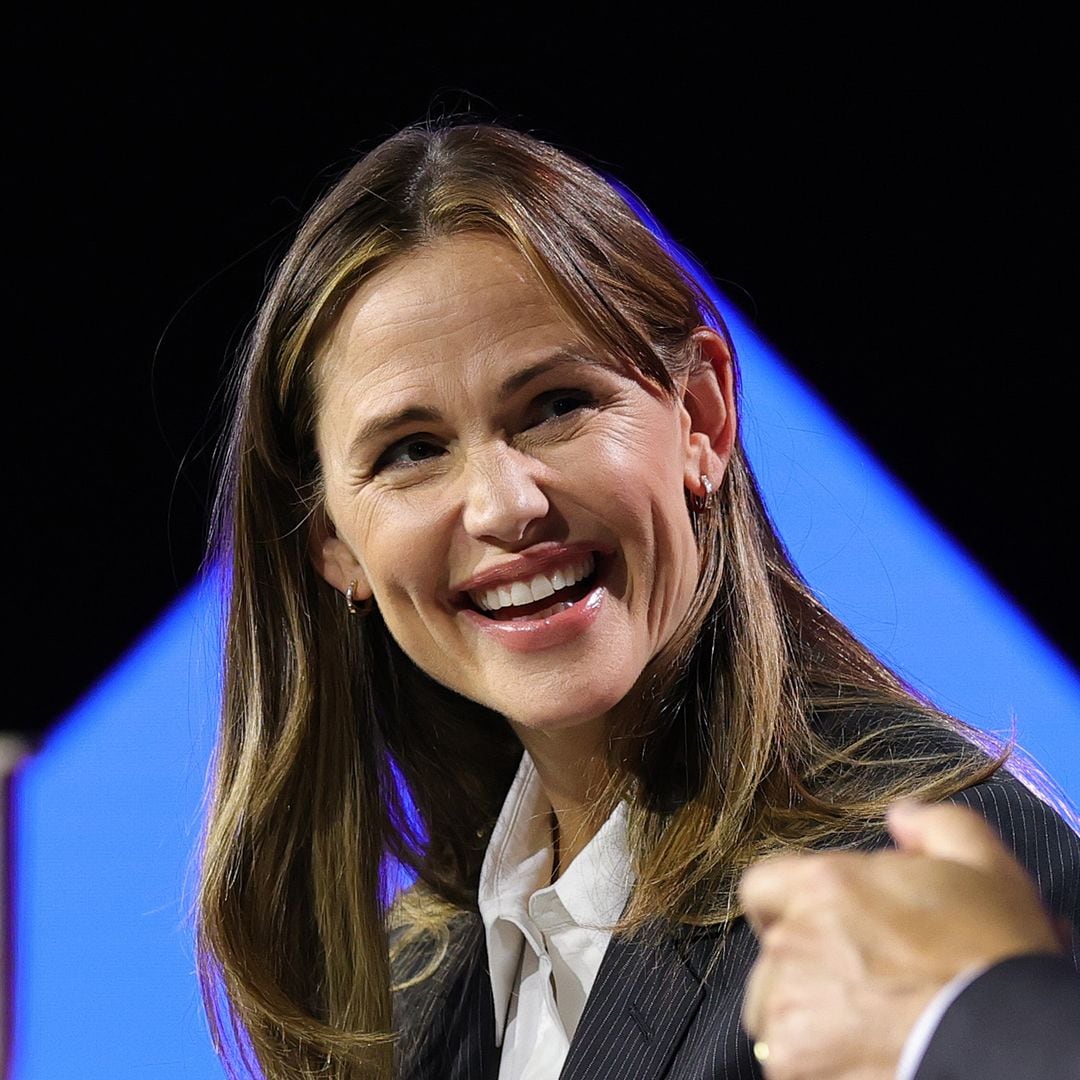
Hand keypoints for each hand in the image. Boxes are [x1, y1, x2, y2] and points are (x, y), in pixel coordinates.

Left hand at [738, 801, 1063, 1079]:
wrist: (1006, 1042)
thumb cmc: (994, 956)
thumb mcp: (981, 862)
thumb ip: (931, 824)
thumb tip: (901, 817)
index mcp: (823, 886)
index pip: (762, 886)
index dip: (787, 903)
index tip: (816, 923)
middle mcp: (792, 943)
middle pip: (774, 951)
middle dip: (809, 962)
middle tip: (864, 980)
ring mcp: (788, 1008)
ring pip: (775, 1007)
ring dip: (808, 1012)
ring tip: (865, 1021)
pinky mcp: (794, 1063)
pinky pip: (788, 1056)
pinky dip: (816, 1057)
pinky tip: (863, 1052)